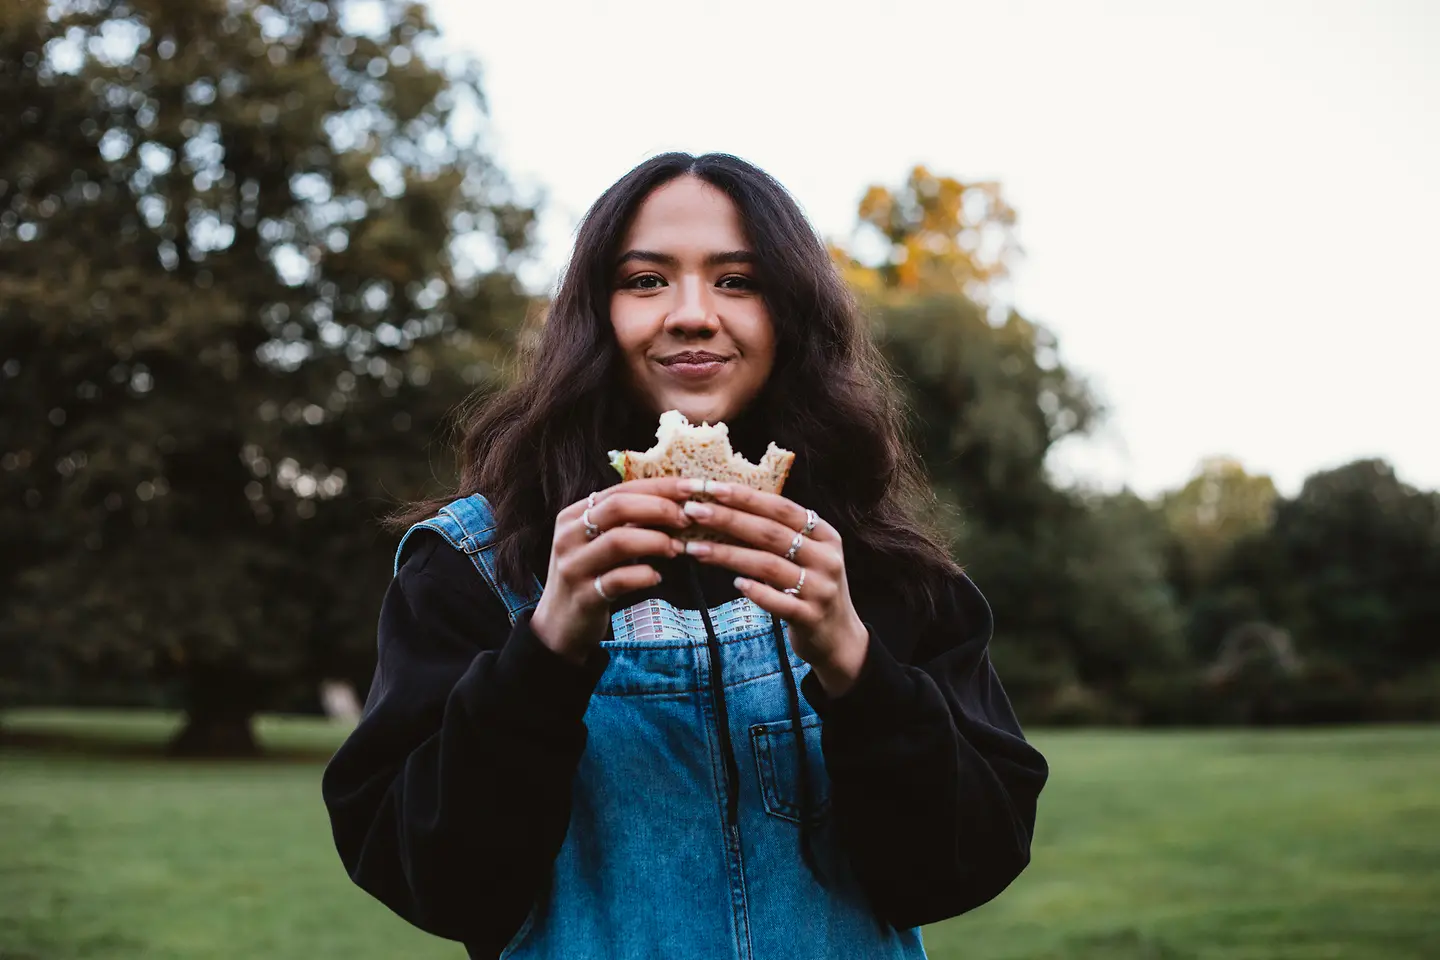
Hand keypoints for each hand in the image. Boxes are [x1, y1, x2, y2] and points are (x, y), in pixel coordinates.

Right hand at [529, 479, 691, 663]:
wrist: (559, 624)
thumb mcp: (599, 542)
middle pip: (618, 507)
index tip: (692, 487)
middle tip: (687, 518)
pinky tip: (657, 577)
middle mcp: (569, 536)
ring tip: (677, 549)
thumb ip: (626, 522)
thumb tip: (675, 503)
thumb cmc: (589, 575)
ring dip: (656, 541)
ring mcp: (574, 566)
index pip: (621, 489)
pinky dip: (644, 575)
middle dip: (659, 508)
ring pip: (618, 541)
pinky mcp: (583, 596)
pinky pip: (618, 580)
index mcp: (575, 515)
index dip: (660, 486)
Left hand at [675, 480, 868, 694]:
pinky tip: (735, 584)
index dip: (745, 496)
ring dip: (728, 554)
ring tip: (694, 549)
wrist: (839, 637)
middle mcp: (826, 558)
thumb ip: (777, 534)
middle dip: (728, 519)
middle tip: (693, 512)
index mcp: (824, 535)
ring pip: (768, 565)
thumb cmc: (809, 587)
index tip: (710, 488)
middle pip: (771, 533)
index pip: (781, 508)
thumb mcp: (805, 555)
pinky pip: (779, 602)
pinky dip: (756, 592)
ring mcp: (820, 588)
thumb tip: (725, 507)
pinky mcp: (811, 616)